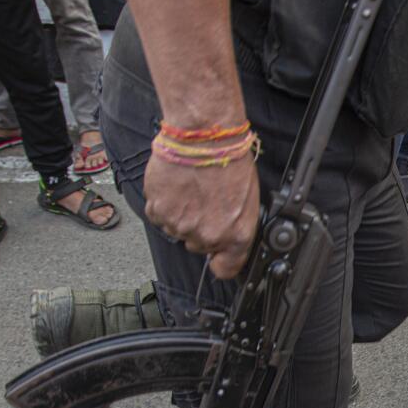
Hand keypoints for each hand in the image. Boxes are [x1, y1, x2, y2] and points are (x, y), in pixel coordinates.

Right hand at [142, 150, 260, 279]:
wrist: (203, 138)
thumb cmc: (229, 161)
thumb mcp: (249, 200)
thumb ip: (236, 226)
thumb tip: (227, 236)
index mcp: (236, 235)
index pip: (226, 269)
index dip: (221, 261)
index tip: (217, 255)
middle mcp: (207, 236)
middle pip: (199, 246)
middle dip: (201, 228)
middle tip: (204, 203)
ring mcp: (181, 225)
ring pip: (177, 231)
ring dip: (181, 215)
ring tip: (191, 190)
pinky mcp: (158, 211)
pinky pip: (159, 216)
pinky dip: (164, 204)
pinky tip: (176, 187)